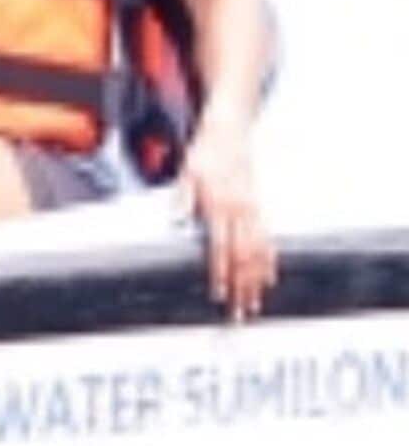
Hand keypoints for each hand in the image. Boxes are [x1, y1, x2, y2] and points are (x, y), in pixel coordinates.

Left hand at [181, 115, 272, 319]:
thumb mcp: (187, 172)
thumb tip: (177, 219)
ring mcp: (252, 211)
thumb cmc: (204, 154)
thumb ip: (183, 198)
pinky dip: (267, 261)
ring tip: (253, 305)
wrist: (229, 133)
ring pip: (256, 254)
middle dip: (241, 288)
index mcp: (220, 205)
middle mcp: (240, 212)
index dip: (220, 272)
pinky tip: (267, 279)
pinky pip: (266, 240)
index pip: (220, 247)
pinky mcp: (258, 208)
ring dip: (255, 282)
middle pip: (241, 258)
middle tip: (239, 313)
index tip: (218, 294)